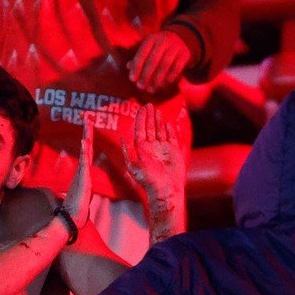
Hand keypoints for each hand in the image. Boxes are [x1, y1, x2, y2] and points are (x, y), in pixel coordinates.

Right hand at [62, 112, 96, 231]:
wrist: (72, 219)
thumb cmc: (77, 209)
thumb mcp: (84, 194)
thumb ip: (82, 186)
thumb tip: (80, 185)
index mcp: (83, 173)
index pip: (88, 153)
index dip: (88, 140)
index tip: (89, 127)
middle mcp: (82, 171)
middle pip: (86, 148)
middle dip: (87, 133)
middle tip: (88, 118)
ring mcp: (81, 174)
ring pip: (85, 152)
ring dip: (86, 138)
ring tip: (87, 124)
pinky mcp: (82, 180)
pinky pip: (84, 163)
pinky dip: (85, 152)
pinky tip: (85, 143)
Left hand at [120, 104, 185, 240]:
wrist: (165, 190)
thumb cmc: (148, 180)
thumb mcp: (133, 166)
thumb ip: (128, 151)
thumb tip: (121, 137)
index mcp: (141, 149)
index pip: (140, 130)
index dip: (141, 118)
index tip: (142, 108)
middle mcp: (152, 148)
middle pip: (150, 128)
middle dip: (149, 116)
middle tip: (149, 105)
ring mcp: (163, 149)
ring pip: (160, 131)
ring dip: (158, 121)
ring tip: (157, 111)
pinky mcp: (174, 152)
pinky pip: (171, 138)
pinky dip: (169, 130)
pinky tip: (167, 123)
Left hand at [128, 31, 190, 92]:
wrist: (181, 38)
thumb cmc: (159, 46)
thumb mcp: (149, 47)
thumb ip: (139, 57)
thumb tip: (128, 66)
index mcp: (151, 39)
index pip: (142, 54)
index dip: (136, 67)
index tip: (132, 79)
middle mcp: (163, 41)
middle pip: (153, 60)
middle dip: (146, 75)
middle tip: (141, 87)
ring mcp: (175, 47)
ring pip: (165, 65)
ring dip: (157, 79)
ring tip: (151, 89)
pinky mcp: (184, 54)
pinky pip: (177, 68)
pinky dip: (170, 77)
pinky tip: (163, 85)